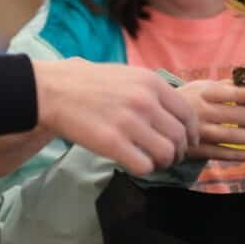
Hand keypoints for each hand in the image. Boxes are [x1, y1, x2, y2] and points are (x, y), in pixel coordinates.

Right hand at [32, 58, 198, 175]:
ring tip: (152, 162)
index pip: (188, 114)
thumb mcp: (126, 74)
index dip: (191, 133)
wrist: (53, 90)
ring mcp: (130, 122)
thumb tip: (171, 110)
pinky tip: (134, 163)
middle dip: (177, 152)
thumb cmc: (86, 82)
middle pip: (180, 137)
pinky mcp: (113, 143)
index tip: (187, 143)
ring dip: (163, 163)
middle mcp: (145, 101)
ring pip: (166, 154)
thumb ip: (150, 90)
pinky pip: (144, 166)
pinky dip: (144, 169)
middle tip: (168, 157)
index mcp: (151, 83)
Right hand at [177, 80, 244, 161]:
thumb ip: (224, 84)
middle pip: (234, 116)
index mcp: (203, 94)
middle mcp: (201, 112)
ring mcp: (199, 132)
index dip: (243, 95)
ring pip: (231, 136)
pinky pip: (221, 153)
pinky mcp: (197, 149)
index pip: (225, 93)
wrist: (159, 121)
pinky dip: (239, 154)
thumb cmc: (188, 99)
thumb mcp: (200, 86)